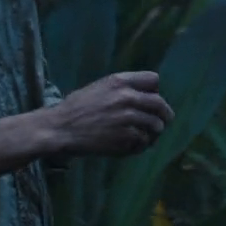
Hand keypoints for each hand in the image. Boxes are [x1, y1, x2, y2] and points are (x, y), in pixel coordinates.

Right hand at [46, 71, 174, 157]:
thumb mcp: (99, 88)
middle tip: (164, 122)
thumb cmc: (77, 108)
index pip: (153, 80)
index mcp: (119, 81)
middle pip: (160, 104)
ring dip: (153, 133)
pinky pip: (145, 141)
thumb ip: (123, 88)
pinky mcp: (125, 137)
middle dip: (164, 114)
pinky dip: (141, 145)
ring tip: (146, 137)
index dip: (155, 91)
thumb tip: (148, 94)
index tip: (152, 99)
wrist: (61, 129)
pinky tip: (133, 146)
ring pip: (156, 125)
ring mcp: (127, 118)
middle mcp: (126, 97)